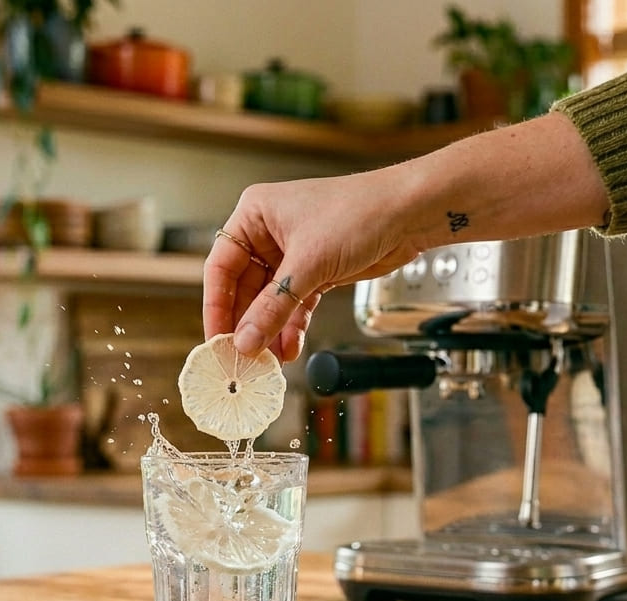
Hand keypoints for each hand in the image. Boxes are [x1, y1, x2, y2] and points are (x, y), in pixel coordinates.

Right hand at [202, 114, 610, 361]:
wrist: (410, 213)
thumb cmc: (360, 214)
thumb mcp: (309, 265)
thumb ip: (273, 307)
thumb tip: (244, 341)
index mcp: (255, 215)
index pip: (220, 267)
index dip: (216, 307)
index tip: (216, 340)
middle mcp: (269, 232)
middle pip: (244, 288)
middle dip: (246, 325)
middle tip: (241, 359)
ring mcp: (293, 253)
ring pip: (270, 301)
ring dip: (269, 331)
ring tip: (268, 361)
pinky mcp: (317, 270)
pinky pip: (294, 305)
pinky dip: (292, 327)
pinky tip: (290, 349)